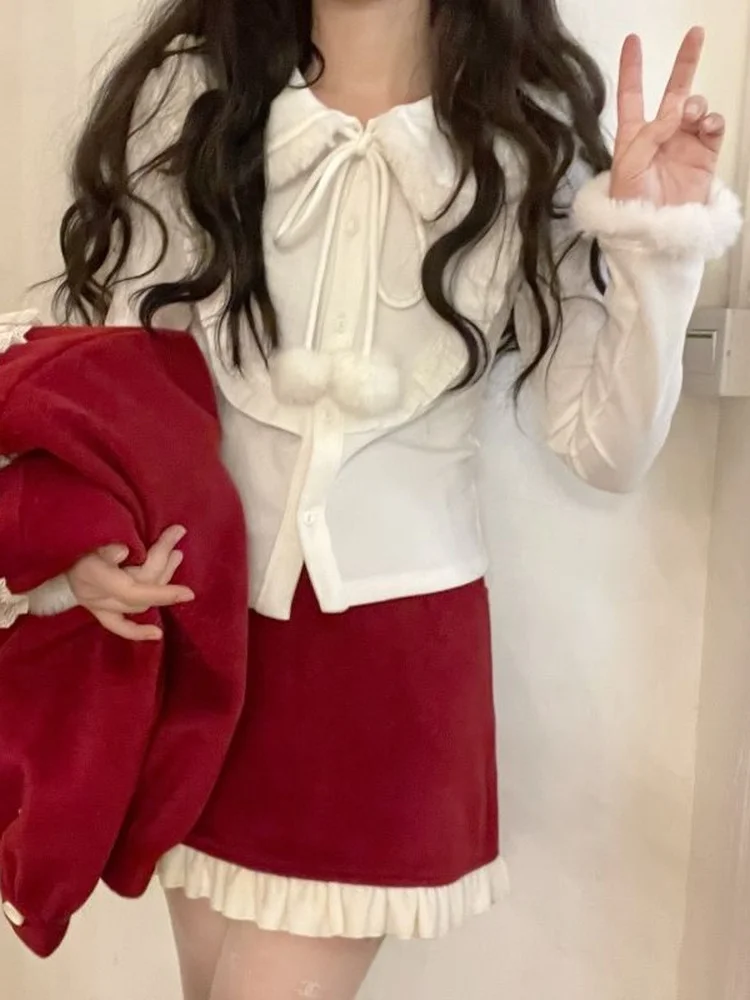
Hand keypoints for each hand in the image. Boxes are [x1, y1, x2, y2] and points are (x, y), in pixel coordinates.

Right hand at [67, 525, 194, 641]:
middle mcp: (110, 598)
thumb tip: (122, 551)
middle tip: (176, 535)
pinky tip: (157, 635)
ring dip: (162, 579)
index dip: (165, 575)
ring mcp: (106, 609)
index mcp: (108, 582)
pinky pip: (122, 627)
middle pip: (147, 584)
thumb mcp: (83, 547)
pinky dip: (138, 632)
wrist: (48, 573)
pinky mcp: (103, 614)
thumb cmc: (70, 554)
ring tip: (176, 555)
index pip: (143, 582)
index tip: (184, 565)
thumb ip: (103, 551)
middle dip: (164, 560)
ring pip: (143, 600)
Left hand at [611, 26, 725, 205]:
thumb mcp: (628, 169)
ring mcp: (684, 145)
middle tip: (696, 34)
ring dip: (697, 104)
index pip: (631, 96)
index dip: (632, 69)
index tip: (633, 41)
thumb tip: (675, 110)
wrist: (655, 238)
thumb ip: (648, 135)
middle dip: (684, 63)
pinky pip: (714, 129)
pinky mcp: (704, 158)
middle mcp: (660, 137)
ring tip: (693, 114)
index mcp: (633, 138)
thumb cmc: (630, 209)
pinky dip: (714, 121)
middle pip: (673, 92)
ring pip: (697, 109)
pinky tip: (709, 124)